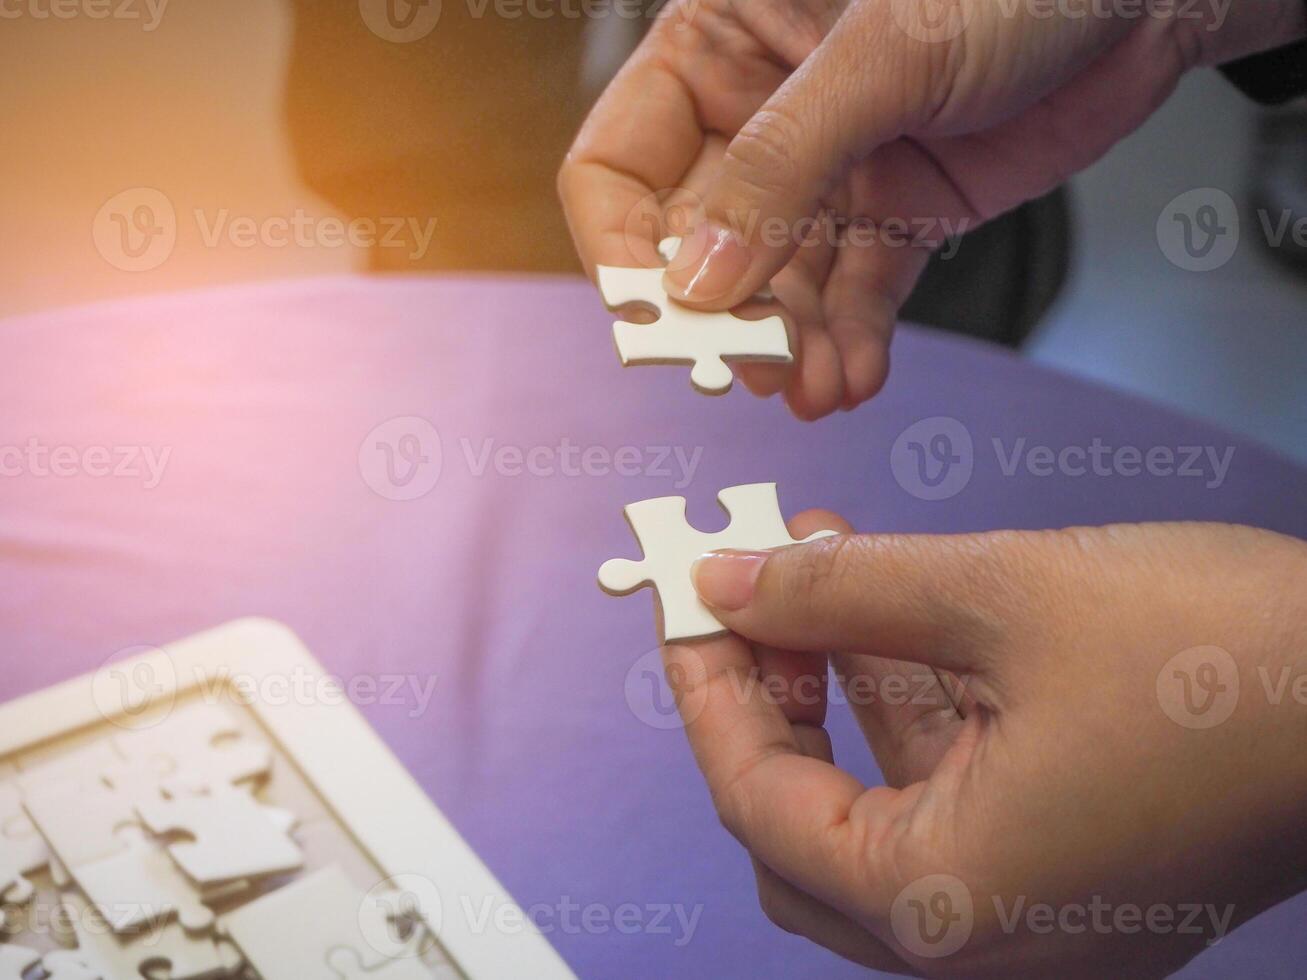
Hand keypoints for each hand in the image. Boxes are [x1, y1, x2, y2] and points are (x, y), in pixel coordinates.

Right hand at [559, 0, 1304, 418]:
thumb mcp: (886, 51)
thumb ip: (782, 165)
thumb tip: (695, 281)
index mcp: (721, 44)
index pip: (621, 161)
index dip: (622, 245)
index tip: (653, 318)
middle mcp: (761, 114)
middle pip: (699, 239)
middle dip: (725, 311)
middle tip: (750, 369)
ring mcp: (831, 169)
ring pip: (781, 281)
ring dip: (793, 343)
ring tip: (815, 387)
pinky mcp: (899, 211)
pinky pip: (858, 291)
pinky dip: (853, 340)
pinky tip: (855, 377)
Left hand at [667, 517, 1306, 975]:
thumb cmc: (1220, 657)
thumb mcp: (997, 593)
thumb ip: (838, 591)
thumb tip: (728, 583)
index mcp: (944, 904)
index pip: (756, 804)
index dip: (707, 691)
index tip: (685, 603)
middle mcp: (978, 943)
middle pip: (800, 826)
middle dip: (765, 700)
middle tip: (745, 599)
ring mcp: (1029, 919)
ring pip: (874, 805)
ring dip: (834, 686)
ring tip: (812, 564)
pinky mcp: (1068, 874)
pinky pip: (948, 800)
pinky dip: (907, 709)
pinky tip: (891, 610)